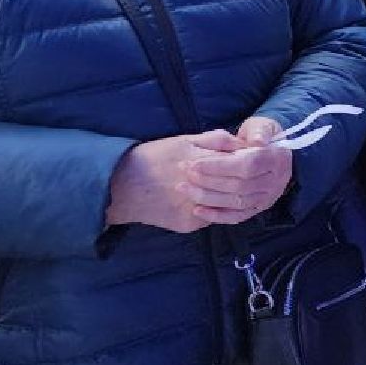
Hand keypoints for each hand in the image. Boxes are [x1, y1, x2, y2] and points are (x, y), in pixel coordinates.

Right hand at [106, 130, 243, 231]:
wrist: (120, 187)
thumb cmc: (152, 158)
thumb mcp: (182, 140)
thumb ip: (215, 140)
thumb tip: (243, 143)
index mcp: (203, 165)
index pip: (239, 164)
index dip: (244, 160)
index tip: (245, 158)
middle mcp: (203, 190)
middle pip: (235, 186)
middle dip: (239, 180)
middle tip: (239, 175)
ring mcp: (197, 210)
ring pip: (225, 205)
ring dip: (227, 196)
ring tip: (222, 187)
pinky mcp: (189, 224)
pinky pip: (209, 217)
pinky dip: (210, 209)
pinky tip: (203, 201)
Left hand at [177, 117, 294, 225]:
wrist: (270, 151)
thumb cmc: (259, 135)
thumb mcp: (260, 127)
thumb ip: (258, 131)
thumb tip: (257, 141)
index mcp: (277, 160)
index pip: (247, 165)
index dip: (219, 166)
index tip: (194, 164)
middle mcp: (274, 182)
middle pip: (239, 186)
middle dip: (209, 181)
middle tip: (185, 174)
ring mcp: (266, 198)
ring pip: (236, 203)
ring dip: (208, 198)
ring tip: (185, 189)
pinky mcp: (256, 209)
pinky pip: (236, 217)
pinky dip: (216, 216)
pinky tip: (197, 211)